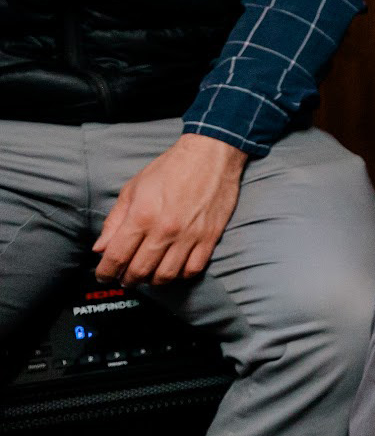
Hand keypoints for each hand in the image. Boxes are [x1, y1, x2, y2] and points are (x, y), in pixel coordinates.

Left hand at [93, 134, 244, 284]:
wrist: (211, 154)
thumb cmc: (170, 168)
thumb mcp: (133, 188)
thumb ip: (114, 220)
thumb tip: (100, 248)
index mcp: (142, 216)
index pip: (116, 257)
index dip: (105, 272)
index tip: (103, 275)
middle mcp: (165, 229)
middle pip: (139, 271)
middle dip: (126, 279)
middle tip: (124, 277)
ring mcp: (189, 235)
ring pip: (166, 275)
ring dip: (151, 281)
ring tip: (147, 275)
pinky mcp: (210, 236)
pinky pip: (193, 269)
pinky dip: (180, 275)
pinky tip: (173, 268)